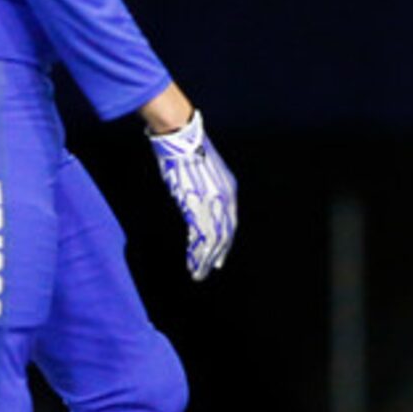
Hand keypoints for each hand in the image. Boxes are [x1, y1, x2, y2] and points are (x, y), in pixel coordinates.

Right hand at [148, 111, 236, 279]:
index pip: (230, 222)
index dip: (225, 242)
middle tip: (210, 270)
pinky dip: (196, 254)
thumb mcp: (206, 170)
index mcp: (229, 189)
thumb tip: (203, 200)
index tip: (219, 257)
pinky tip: (192, 264)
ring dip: (205, 260)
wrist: (182, 137)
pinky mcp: (196, 206)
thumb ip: (209, 188)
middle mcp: (225, 199)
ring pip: (213, 240)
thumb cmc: (188, 150)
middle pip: (225, 235)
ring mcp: (211, 203)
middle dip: (217, 255)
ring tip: (199, 274)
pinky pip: (199, 237)